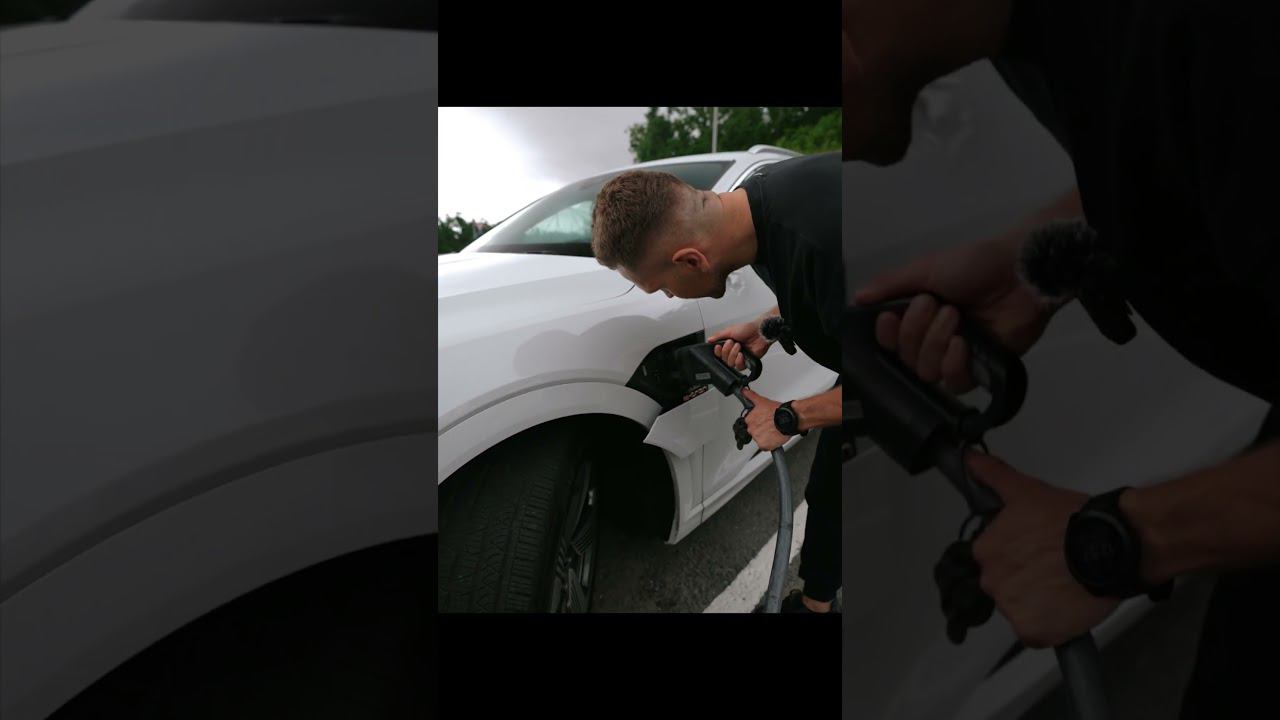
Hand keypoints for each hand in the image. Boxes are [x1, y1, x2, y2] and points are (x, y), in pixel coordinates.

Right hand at [708, 319, 770, 370]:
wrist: (760, 332)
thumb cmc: (748, 329)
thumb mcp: (730, 330)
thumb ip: (719, 335)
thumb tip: (709, 340)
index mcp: (728, 344)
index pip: (718, 353)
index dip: (717, 352)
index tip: (718, 347)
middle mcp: (733, 351)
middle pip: (723, 359)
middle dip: (726, 351)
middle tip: (732, 343)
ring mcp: (740, 357)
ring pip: (730, 364)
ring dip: (733, 354)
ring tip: (739, 346)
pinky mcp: (747, 362)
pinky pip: (739, 367)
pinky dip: (739, 361)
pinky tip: (741, 354)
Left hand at [740, 388, 786, 450]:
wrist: (789, 418)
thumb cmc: (778, 411)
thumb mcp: (762, 401)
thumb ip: (751, 396)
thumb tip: (744, 391)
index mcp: (749, 419)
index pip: (750, 423)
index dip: (758, 422)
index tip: (764, 421)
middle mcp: (751, 429)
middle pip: (754, 431)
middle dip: (761, 429)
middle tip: (770, 425)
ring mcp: (757, 437)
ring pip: (759, 439)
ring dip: (765, 436)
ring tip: (774, 430)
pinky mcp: (764, 445)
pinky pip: (764, 446)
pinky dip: (769, 444)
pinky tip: (774, 437)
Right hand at [854, 234, 1057, 392]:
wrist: (1021, 271)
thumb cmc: (975, 265)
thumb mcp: (927, 267)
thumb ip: (891, 284)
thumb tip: (857, 298)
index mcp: (918, 315)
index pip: (889, 341)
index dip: (886, 335)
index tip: (889, 318)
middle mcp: (933, 338)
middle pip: (905, 358)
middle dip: (916, 331)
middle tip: (936, 305)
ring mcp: (956, 355)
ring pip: (926, 371)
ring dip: (936, 343)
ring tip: (956, 317)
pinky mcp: (981, 369)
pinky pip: (955, 384)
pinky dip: (954, 364)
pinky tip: (963, 344)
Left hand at [968, 453, 1120, 647]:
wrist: (1110, 545)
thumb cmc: (1070, 520)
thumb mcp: (1027, 491)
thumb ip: (993, 475)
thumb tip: (969, 459)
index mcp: (985, 550)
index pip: (994, 560)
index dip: (1018, 557)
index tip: (1037, 553)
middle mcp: (991, 581)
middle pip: (1005, 585)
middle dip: (1026, 579)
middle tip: (1053, 568)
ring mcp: (1011, 608)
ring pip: (1020, 608)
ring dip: (1038, 601)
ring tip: (1064, 585)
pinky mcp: (1033, 631)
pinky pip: (1035, 633)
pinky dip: (1048, 625)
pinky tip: (1064, 606)